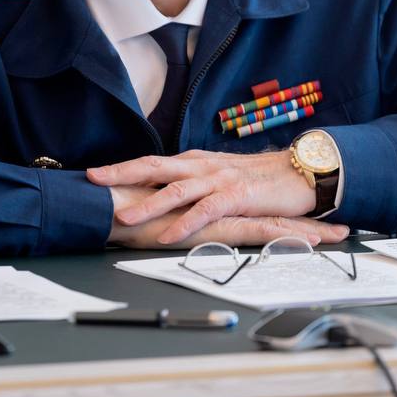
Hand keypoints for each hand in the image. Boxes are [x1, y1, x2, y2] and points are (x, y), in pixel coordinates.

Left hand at [90, 149, 340, 244]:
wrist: (303, 172)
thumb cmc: (261, 180)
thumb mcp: (221, 178)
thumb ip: (195, 185)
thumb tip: (165, 197)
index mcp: (197, 162)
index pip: (153, 163)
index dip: (123, 167)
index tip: (94, 174)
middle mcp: (204, 166)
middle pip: (156, 167)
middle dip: (123, 173)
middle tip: (94, 180)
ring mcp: (221, 180)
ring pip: (178, 190)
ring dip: (149, 204)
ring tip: (124, 218)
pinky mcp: (240, 196)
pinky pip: (208, 209)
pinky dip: (186, 223)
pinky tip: (170, 234)